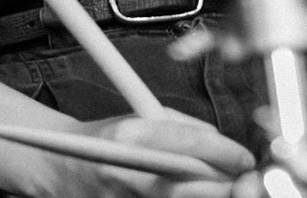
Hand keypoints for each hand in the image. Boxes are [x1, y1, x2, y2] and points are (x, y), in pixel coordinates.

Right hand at [67, 110, 255, 197]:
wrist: (60, 168)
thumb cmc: (108, 139)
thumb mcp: (143, 117)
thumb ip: (184, 127)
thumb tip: (224, 143)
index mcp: (131, 135)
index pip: (191, 144)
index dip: (226, 153)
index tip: (245, 159)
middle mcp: (126, 171)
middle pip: (193, 184)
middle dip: (225, 184)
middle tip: (245, 181)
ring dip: (211, 197)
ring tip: (222, 189)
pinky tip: (198, 197)